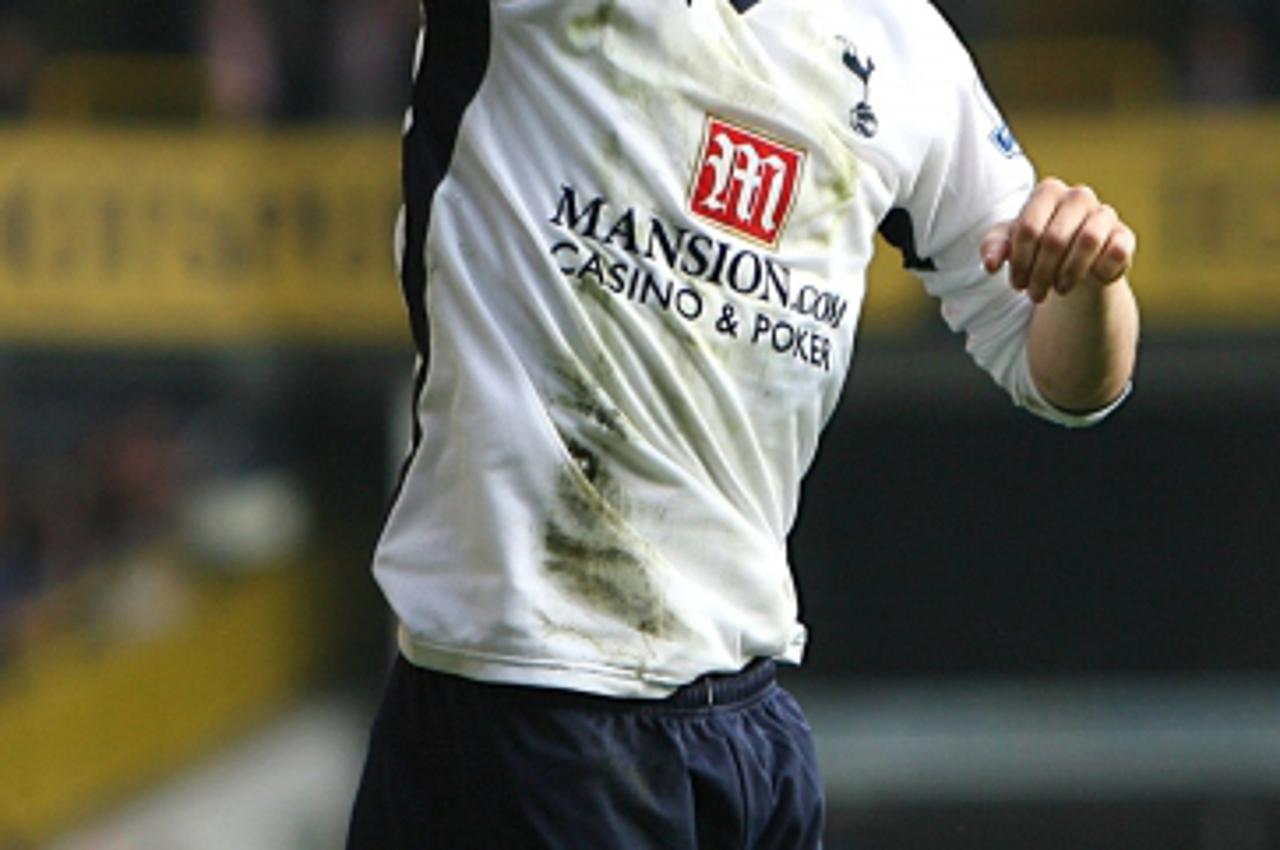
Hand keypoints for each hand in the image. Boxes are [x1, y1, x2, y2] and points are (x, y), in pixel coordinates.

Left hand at [980, 178, 1136, 303]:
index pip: (1029, 229)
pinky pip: (1116, 252)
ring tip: (1058, 290)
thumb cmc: (1035, 248)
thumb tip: (990, 264)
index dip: (1020, 262)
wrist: (1070, 265)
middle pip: (1055, 239)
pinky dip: (1100, 272)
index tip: (1017, 284)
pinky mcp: (1124, 235)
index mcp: (1048, 191)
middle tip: (1034, 294)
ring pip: (1088, 242)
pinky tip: (1089, 280)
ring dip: (1068, 274)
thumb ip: (994, 247)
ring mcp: (1105, 213)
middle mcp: (1079, 196)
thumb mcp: (1009, 246)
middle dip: (1041, 274)